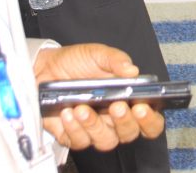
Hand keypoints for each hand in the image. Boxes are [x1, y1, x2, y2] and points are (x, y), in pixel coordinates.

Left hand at [34, 44, 164, 150]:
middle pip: (129, 134)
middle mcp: (114, 119)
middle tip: (116, 106)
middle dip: (125, 122)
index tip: (142, 107)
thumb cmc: (78, 62)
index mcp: (128, 100)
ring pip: (105, 141)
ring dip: (95, 125)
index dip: (150, 119)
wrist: (45, 68)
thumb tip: (132, 70)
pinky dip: (74, 128)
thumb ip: (116, 60)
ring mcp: (94, 129)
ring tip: (82, 107)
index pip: (150, 120)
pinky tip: (67, 112)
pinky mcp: (73, 136)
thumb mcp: (98, 54)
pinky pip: (79, 141)